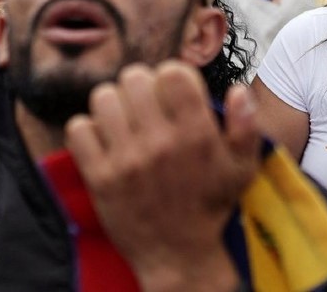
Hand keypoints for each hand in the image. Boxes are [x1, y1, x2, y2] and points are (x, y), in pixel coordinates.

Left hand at [66, 62, 258, 290]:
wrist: (177, 255)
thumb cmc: (211, 206)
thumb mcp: (243, 168)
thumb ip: (246, 125)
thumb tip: (239, 90)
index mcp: (197, 134)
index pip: (172, 73)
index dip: (173, 76)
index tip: (175, 92)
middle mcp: (160, 142)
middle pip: (134, 77)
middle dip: (142, 86)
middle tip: (148, 104)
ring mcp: (126, 159)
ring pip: (103, 97)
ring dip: (114, 104)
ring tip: (126, 120)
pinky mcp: (98, 177)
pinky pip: (79, 128)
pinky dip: (89, 129)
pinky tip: (107, 140)